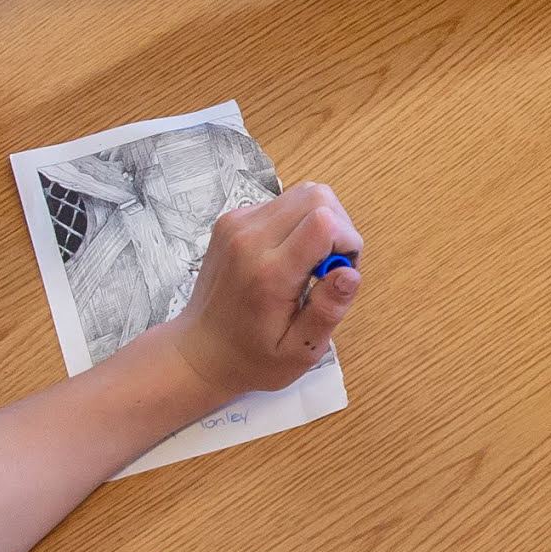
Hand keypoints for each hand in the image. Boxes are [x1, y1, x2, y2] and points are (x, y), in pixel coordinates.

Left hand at [166, 182, 363, 399]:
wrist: (200, 351)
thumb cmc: (252, 358)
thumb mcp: (299, 352)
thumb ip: (327, 311)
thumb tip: (350, 272)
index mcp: (269, 273)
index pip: (324, 221)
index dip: (347, 241)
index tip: (339, 272)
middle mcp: (250, 239)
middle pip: (318, 196)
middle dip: (339, 227)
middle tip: (329, 267)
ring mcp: (236, 225)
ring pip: (303, 193)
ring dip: (320, 222)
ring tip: (310, 262)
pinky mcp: (232, 220)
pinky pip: (282, 203)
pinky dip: (297, 223)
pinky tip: (288, 257)